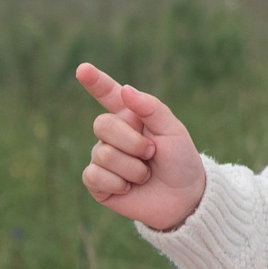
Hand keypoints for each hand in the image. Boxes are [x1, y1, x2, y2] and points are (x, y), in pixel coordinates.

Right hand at [77, 62, 206, 231]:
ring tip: (146, 174)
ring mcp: (103, 158)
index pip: (108, 94)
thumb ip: (151, 108)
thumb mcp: (174, 131)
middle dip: (131, 142)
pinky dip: (117, 183)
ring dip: (132, 167)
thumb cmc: (180, 161)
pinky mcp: (98, 183)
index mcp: (131, 117)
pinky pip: (94, 175)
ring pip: (102, 154)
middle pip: (102, 124)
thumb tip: (126, 89)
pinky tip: (129, 188)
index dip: (95, 82)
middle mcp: (113, 135)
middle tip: (151, 153)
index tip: (83, 69)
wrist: (184, 198)